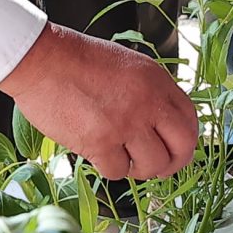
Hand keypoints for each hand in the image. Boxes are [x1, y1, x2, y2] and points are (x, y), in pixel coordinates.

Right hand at [0, 24, 196, 178]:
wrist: (41, 61)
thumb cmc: (76, 60)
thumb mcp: (127, 64)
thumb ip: (148, 91)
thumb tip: (161, 122)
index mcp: (157, 81)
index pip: (190, 119)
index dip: (186, 139)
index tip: (176, 148)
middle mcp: (148, 103)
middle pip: (182, 147)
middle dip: (174, 163)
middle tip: (160, 166)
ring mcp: (126, 124)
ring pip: (152, 166)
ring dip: (139, 169)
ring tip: (124, 158)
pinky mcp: (100, 143)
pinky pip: (118, 171)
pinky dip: (110, 168)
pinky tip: (100, 154)